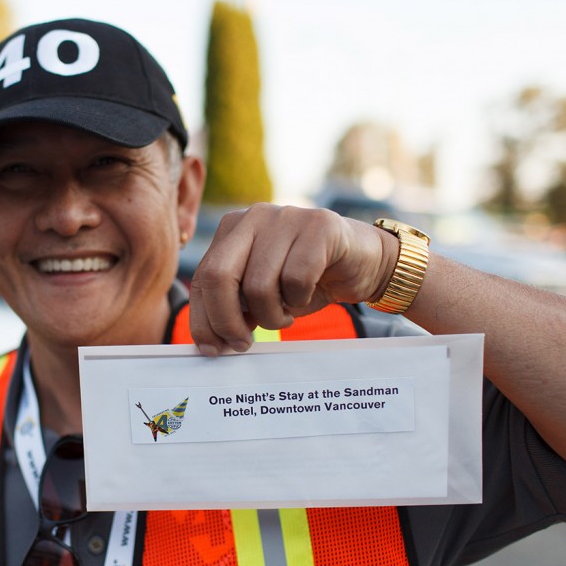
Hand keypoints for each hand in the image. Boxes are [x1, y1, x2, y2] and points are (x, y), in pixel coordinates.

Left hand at [188, 204, 396, 354]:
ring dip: (271, 316)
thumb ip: (232, 306)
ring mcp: (286, 217)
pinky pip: (296, 279)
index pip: (203, 277)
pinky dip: (299, 300)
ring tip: (285, 315)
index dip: (204, 319)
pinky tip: (307, 296)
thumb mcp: (260, 295)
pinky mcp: (319, 225)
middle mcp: (254, 217)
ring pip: (259, 284)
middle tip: (244, 342)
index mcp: (232, 229)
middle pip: (219, 275)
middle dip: (227, 320)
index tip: (215, 349)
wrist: (363, 262)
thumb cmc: (306, 281)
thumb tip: (208, 343)